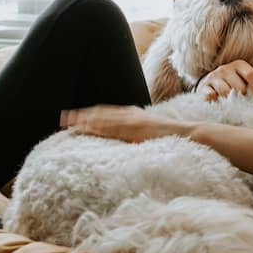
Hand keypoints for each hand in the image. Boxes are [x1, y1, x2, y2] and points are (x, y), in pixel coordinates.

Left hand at [60, 105, 192, 142]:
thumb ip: (137, 134)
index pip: (107, 113)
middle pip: (101, 113)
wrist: (188, 135)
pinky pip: (114, 128)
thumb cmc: (171, 137)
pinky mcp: (136, 129)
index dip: (90, 114)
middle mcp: (131, 115)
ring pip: (104, 119)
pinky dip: (99, 127)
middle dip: (82, 115)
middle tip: (63, 118)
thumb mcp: (150, 133)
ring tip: (69, 124)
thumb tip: (127, 139)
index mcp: (134, 115)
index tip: (75, 117)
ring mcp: (134, 121)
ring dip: (85, 121)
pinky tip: (88, 129)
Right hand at [196, 59, 252, 101]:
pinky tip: (218, 103)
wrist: (209, 84)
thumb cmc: (232, 83)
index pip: (251, 74)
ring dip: (230, 100)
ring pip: (225, 92)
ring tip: (232, 104)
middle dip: (243, 96)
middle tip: (244, 102)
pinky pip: (210, 95)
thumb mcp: (244, 79)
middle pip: (239, 86)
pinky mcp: (204, 87)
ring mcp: (214, 77)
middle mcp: (225, 69)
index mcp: (239, 65)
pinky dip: (215, 101)